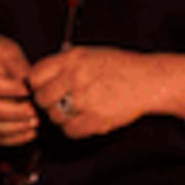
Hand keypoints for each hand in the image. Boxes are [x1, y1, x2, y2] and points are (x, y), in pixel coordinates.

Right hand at [0, 32, 39, 147]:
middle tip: (35, 111)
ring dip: (14, 128)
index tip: (30, 89)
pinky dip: (13, 139)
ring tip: (35, 123)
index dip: (11, 89)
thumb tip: (34, 86)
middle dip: (14, 112)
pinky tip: (30, 132)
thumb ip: (20, 68)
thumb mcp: (9, 52)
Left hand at [26, 46, 158, 141]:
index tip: (44, 89)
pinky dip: (73, 129)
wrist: (149, 80)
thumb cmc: (121, 66)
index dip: (37, 85)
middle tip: (59, 102)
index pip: (35, 75)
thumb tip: (38, 79)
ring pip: (54, 116)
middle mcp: (76, 77)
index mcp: (72, 58)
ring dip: (61, 117)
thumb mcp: (90, 54)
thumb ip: (64, 64)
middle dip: (47, 103)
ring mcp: (85, 99)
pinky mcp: (95, 120)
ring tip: (76, 110)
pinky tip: (84, 120)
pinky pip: (69, 131)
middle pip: (42, 98)